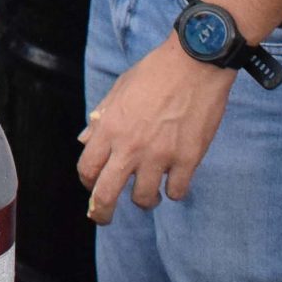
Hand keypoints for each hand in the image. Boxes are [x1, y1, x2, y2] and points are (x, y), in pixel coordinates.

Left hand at [76, 36, 235, 223]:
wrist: (195, 64)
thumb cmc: (155, 72)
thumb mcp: (119, 90)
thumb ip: (102, 119)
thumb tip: (86, 142)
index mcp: (110, 128)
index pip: (87, 169)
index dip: (87, 181)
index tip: (93, 184)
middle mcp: (131, 146)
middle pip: (107, 194)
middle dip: (101, 212)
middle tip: (103, 217)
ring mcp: (160, 155)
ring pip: (145, 198)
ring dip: (145, 199)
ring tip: (150, 191)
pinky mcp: (189, 158)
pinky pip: (177, 191)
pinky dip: (175, 190)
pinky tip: (175, 180)